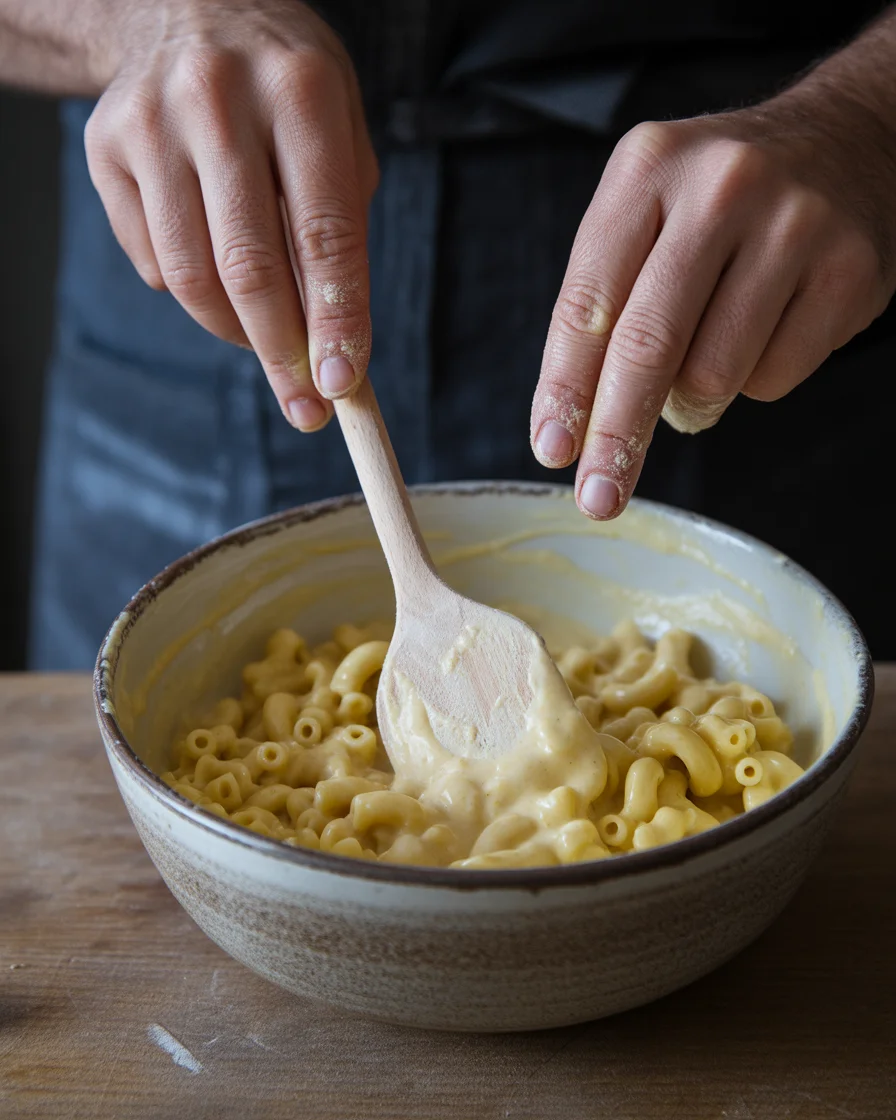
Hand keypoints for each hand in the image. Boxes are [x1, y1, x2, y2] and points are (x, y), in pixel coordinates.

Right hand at [85, 0, 376, 430]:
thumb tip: (331, 345)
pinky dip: (193, 292)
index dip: (336, 321)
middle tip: (304, 406)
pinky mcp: (104, 148)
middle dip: (282, 353)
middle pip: (249, 266)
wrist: (185, 7)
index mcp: (299, 90)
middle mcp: (217, 99)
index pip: (324, 233)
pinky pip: (153, 263)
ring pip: (191, 277)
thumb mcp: (339, 134)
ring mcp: (150, 123)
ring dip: (235, 332)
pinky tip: (214, 262)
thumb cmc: (284, 88)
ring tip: (264, 338)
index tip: (342, 384)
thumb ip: (339, 229)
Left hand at [531, 92, 895, 518]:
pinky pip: (774, 379)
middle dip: (616, 435)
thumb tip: (570, 425)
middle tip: (599, 497)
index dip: (565, 388)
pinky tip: (764, 330)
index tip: (553, 450)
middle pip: (649, 346)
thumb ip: (605, 302)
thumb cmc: (720, 201)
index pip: (588, 301)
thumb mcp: (646, 214)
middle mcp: (721, 187)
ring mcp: (794, 226)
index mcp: (647, 168)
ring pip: (713, 375)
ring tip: (702, 360)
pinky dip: (753, 381)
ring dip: (692, 402)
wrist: (846, 140)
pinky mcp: (849, 271)